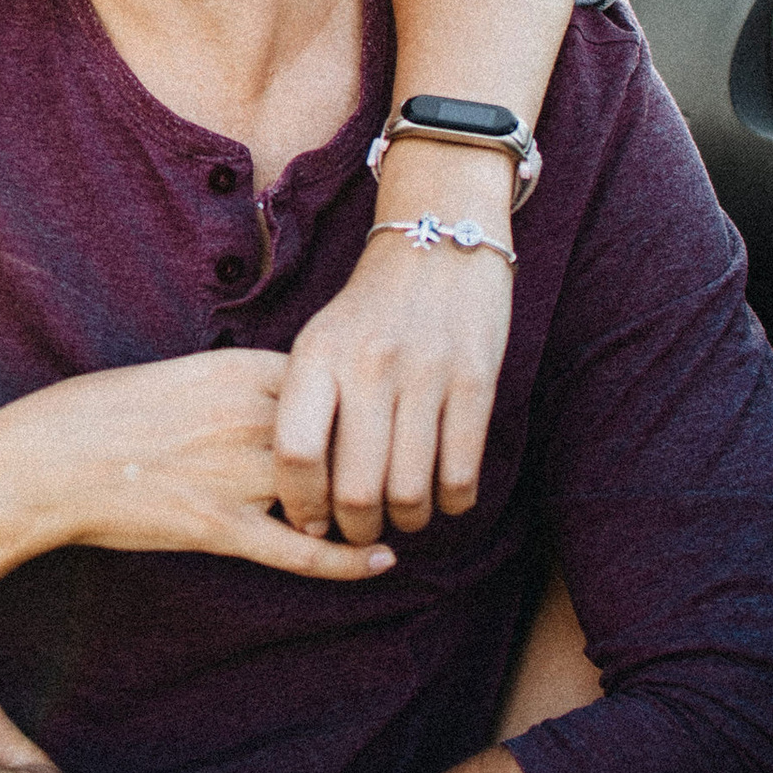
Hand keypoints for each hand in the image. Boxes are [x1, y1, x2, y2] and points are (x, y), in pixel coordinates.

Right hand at [0, 351, 395, 580]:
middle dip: (380, 454)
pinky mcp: (221, 528)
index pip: (332, 382)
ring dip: (369, 505)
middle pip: (348, 434)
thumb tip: (274, 395)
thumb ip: (233, 385)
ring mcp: (238, 474)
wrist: (47, 461)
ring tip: (401, 516)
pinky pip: (301, 550)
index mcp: (237, 371)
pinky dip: (347, 561)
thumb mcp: (178, 376)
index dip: (361, 404)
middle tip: (407, 471)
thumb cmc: (101, 414)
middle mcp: (249, 418)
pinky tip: (381, 563)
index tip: (382, 416)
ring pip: (332, 491)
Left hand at [274, 162, 515, 544]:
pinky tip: (444, 497)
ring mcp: (426, 373)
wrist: (437, 241)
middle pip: (357, 488)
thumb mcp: (318, 344)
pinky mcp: (476, 380)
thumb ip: (306, 410)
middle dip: (357, 528)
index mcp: (318, 356)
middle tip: (361, 530)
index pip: (296, 454)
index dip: (302, 505)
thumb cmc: (366, 312)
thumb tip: (301, 501)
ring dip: (407, 520)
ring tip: (403, 515)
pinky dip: (452, 502)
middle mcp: (369, 365)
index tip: (310, 523)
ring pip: (411, 491)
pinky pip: (461, 473)